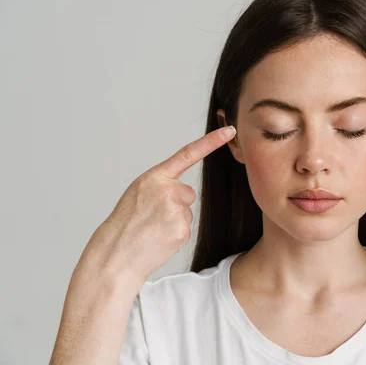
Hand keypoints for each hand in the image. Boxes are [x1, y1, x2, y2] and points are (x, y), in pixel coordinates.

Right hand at [76, 125, 236, 286]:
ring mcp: (176, 210)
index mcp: (154, 177)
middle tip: (152, 218)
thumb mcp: (138, 193)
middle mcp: (167, 190)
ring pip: (187, 212)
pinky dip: (175, 235)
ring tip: (152, 229)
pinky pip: (186, 228)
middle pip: (188, 193)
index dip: (211, 141)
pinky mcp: (182, 229)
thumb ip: (161, 185)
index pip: (188, 154)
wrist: (115, 254)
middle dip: (175, 204)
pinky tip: (158, 239)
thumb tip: (183, 192)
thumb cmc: (125, 224)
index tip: (229, 131)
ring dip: (174, 221)